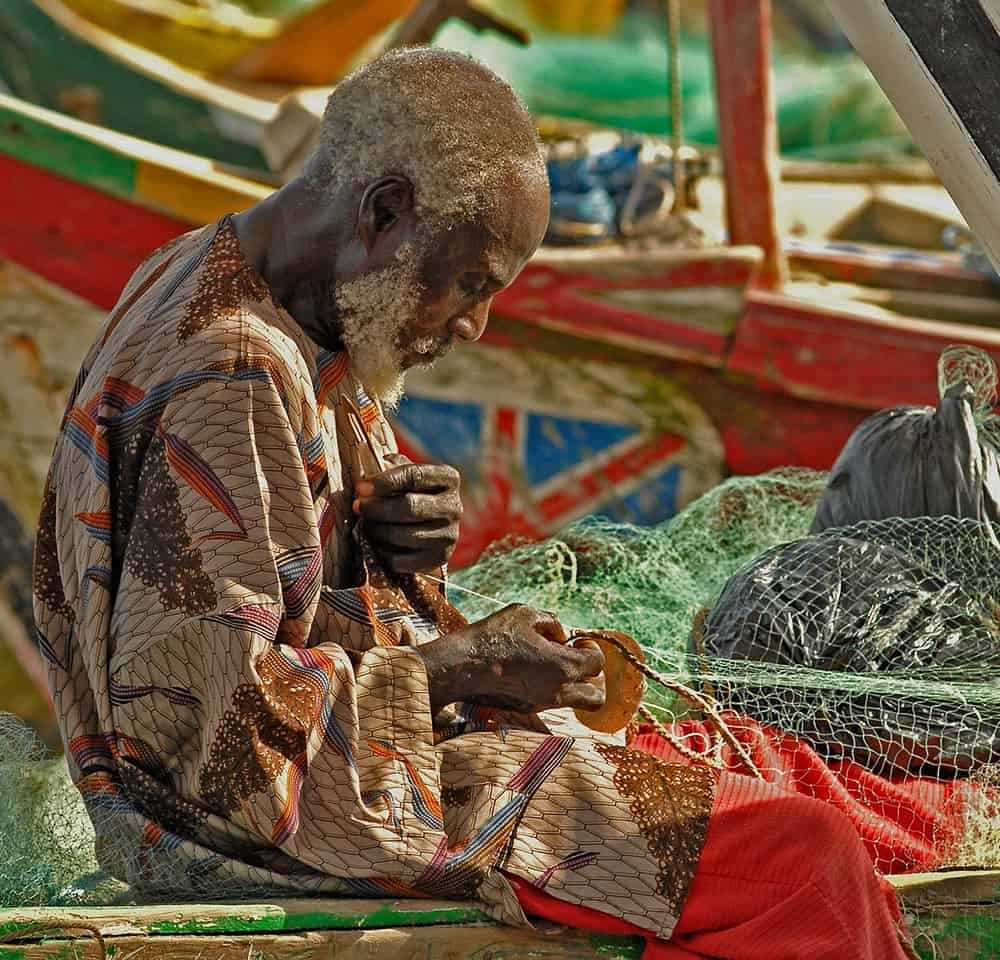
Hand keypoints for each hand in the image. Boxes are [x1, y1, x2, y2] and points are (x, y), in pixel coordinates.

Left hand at [355, 456, 460, 573]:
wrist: (430, 531)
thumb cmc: (412, 495)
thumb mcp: (408, 478)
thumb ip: (394, 469)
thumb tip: (380, 465)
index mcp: (448, 479)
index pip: (415, 476)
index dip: (384, 482)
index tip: (360, 487)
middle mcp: (454, 506)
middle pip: (410, 506)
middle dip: (377, 507)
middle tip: (358, 507)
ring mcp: (449, 535)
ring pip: (404, 534)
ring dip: (377, 530)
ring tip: (365, 524)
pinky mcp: (439, 558)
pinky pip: (403, 559)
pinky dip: (384, 552)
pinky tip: (376, 543)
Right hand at [416, 604, 604, 714]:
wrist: (463, 665)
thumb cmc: (494, 636)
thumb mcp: (525, 614)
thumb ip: (551, 622)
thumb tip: (562, 633)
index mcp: (563, 666)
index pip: (597, 663)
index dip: (591, 648)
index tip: (576, 641)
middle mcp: (558, 691)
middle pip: (596, 697)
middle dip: (591, 678)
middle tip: (573, 659)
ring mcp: (542, 703)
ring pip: (575, 703)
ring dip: (573, 686)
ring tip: (553, 666)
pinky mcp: (527, 710)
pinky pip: (553, 703)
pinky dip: (552, 690)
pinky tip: (532, 672)